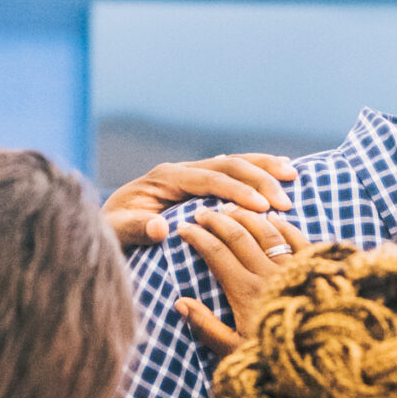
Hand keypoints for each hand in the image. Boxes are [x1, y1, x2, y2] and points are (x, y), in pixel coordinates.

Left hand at [103, 154, 297, 249]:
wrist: (103, 226)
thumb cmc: (111, 234)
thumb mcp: (118, 234)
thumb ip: (137, 230)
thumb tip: (160, 228)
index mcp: (164, 179)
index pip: (208, 179)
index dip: (237, 191)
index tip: (262, 206)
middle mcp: (179, 171)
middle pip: (227, 165)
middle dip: (259, 178)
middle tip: (285, 197)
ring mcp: (189, 174)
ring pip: (233, 163)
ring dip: (264, 168)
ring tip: (293, 175)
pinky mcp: (196, 183)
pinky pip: (231, 173)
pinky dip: (256, 172)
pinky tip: (279, 174)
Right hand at [175, 208, 309, 355]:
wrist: (323, 360)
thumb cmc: (275, 359)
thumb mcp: (233, 351)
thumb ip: (206, 327)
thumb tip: (180, 303)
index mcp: (245, 291)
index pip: (216, 253)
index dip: (197, 237)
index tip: (183, 228)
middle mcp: (268, 273)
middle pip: (238, 235)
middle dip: (216, 220)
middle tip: (202, 212)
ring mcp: (294, 268)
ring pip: (266, 231)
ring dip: (246, 216)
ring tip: (231, 208)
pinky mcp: (315, 269)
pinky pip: (298, 238)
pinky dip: (282, 225)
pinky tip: (272, 217)